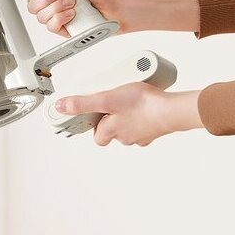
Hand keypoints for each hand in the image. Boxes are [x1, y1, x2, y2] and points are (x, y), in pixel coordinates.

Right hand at [16, 0, 199, 36]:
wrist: (118, 6)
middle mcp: (54, 1)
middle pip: (32, 5)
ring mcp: (58, 16)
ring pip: (40, 17)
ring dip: (57, 8)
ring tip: (74, 4)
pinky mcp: (64, 29)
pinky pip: (51, 27)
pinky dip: (61, 19)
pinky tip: (73, 15)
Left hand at [54, 83, 203, 145]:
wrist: (173, 110)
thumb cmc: (142, 105)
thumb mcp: (106, 98)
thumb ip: (83, 103)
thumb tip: (61, 107)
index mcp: (111, 130)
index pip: (96, 134)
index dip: (92, 124)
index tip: (89, 116)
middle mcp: (125, 137)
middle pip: (112, 132)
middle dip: (110, 120)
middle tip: (111, 104)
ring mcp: (142, 134)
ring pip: (129, 128)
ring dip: (126, 117)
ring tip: (128, 100)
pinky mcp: (156, 129)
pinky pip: (145, 124)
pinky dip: (143, 117)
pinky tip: (145, 104)